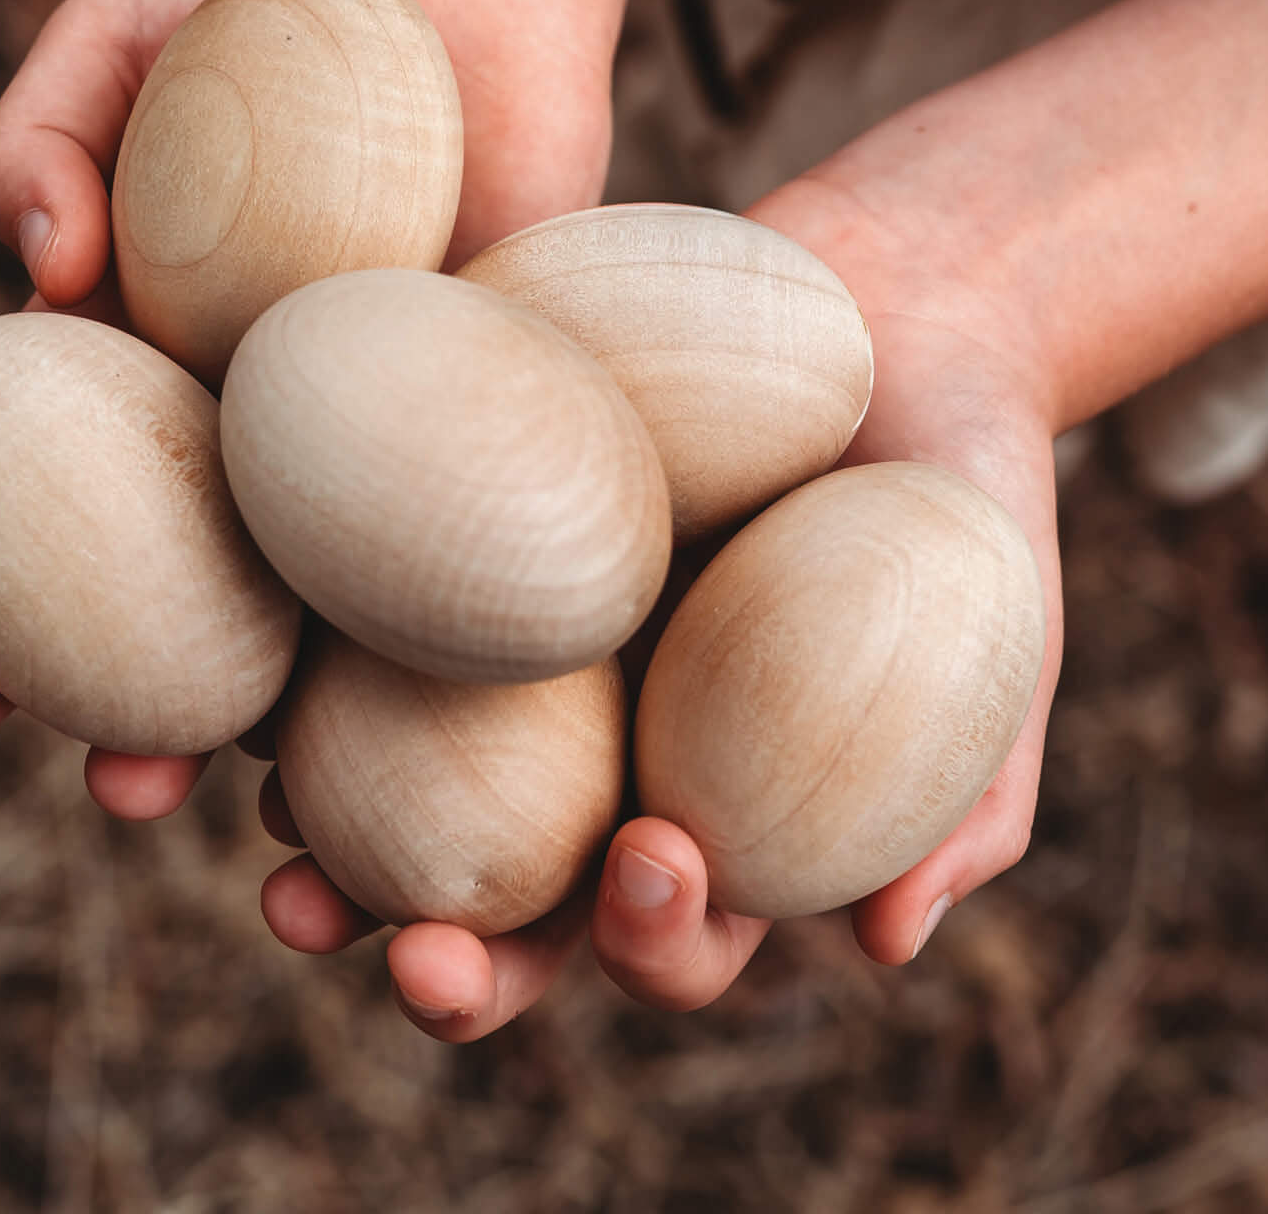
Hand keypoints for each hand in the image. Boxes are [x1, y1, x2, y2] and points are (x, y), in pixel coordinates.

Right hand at [0, 0, 630, 815]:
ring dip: (206, 715)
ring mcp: (370, 430)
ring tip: (148, 788)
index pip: (12, 470)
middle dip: (35, 673)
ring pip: (285, 607)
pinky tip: (362, 727)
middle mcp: (247, 418)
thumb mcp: (117, 35)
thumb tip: (39, 270)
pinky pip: (452, 543)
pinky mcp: (497, 412)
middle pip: (133, 579)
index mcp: (135, 350)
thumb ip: (41, 134)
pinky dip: (408, 646)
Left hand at [256, 174, 1062, 1038]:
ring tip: (276, 849)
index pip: (664, 931)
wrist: (890, 309)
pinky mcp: (457, 534)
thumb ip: (971, 792)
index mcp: (712, 805)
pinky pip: (366, 609)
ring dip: (327, 837)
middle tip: (408, 959)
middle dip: (449, 958)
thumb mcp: (1000, 631)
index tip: (655, 873)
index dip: (646, 948)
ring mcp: (513, 648)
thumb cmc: (959, 484)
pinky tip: (267, 652)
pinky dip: (307, 649)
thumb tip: (888, 946)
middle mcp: (593, 750)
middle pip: (506, 895)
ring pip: (399, 776)